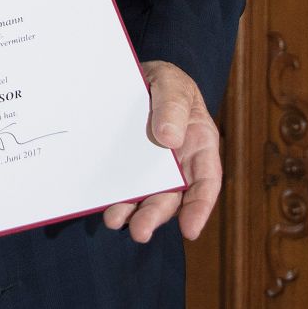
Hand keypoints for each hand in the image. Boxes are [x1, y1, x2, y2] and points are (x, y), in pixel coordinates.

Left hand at [102, 60, 220, 242]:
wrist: (135, 76)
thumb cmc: (165, 82)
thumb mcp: (172, 84)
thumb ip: (173, 106)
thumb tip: (170, 139)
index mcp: (199, 146)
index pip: (206, 182)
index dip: (200, 208)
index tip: (190, 230)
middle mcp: (177, 164)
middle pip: (172, 197)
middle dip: (156, 215)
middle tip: (139, 232)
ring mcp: (151, 168)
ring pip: (146, 196)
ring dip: (132, 211)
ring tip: (115, 221)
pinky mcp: (126, 165)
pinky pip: (123, 184)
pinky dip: (115, 196)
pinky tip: (102, 204)